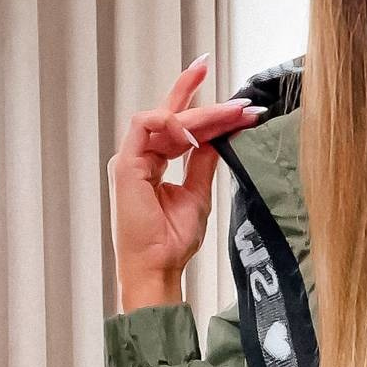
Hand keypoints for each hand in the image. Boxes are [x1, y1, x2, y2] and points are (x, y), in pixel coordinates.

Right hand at [106, 54, 261, 306]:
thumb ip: (202, 164)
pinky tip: (194, 128)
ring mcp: (132, 158)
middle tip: (240, 100)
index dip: (209, 113)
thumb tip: (216, 139)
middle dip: (206, 101)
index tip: (240, 107)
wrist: (158, 267)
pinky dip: (170, 121)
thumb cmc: (171, 241)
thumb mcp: (198, 194)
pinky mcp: (126, 164)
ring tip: (230, 114)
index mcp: (155, 162)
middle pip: (174, 117)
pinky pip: (144, 126)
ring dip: (199, 113)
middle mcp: (142, 156)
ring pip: (165, 118)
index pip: (181, 127)